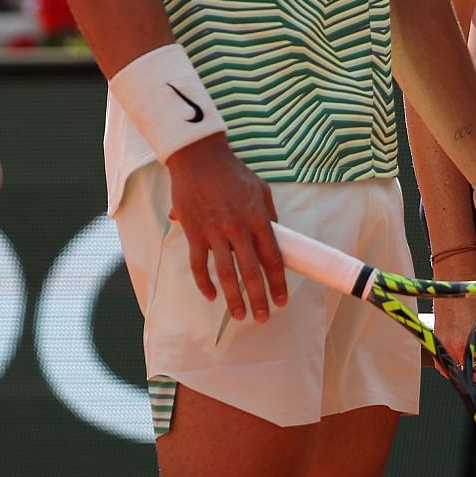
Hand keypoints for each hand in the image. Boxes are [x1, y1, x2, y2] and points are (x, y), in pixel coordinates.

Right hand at [164, 133, 287, 321]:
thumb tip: (277, 236)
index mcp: (258, 218)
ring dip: (233, 298)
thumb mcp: (261, 188)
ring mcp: (214, 232)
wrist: (198, 158)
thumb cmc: (232, 172)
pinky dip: (204, 283)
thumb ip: (270, 214)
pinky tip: (211, 295)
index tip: (281, 301)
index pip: (272, 258)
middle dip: (259, 299)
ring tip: (239, 315)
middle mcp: (238, 228)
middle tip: (263, 317)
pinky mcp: (194, 232)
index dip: (278, 282)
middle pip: (250, 272)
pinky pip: (198, 265)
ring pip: (225, 273)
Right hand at [429, 257, 475, 385]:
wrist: (457, 275)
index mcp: (475, 344)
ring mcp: (444, 346)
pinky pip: (445, 364)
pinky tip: (464, 353)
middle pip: (475, 379)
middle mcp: (457, 349)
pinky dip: (455, 364)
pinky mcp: (436, 340)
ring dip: (471, 369)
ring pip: (460, 373)